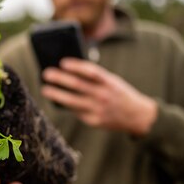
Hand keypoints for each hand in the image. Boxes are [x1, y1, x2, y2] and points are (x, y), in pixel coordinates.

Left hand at [41, 58, 157, 135]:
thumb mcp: (112, 82)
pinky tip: (56, 100)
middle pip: (78, 85)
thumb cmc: (119, 94)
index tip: (63, 62)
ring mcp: (98, 110)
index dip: (76, 66)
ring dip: (56, 94)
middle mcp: (103, 95)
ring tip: (45, 89)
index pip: (91, 71)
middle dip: (60, 79)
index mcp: (109, 82)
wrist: (138, 116)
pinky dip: (66, 105)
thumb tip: (69, 72)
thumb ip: (95, 78)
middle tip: (46, 73)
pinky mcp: (94, 121)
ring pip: (72, 101)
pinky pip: (76, 111)